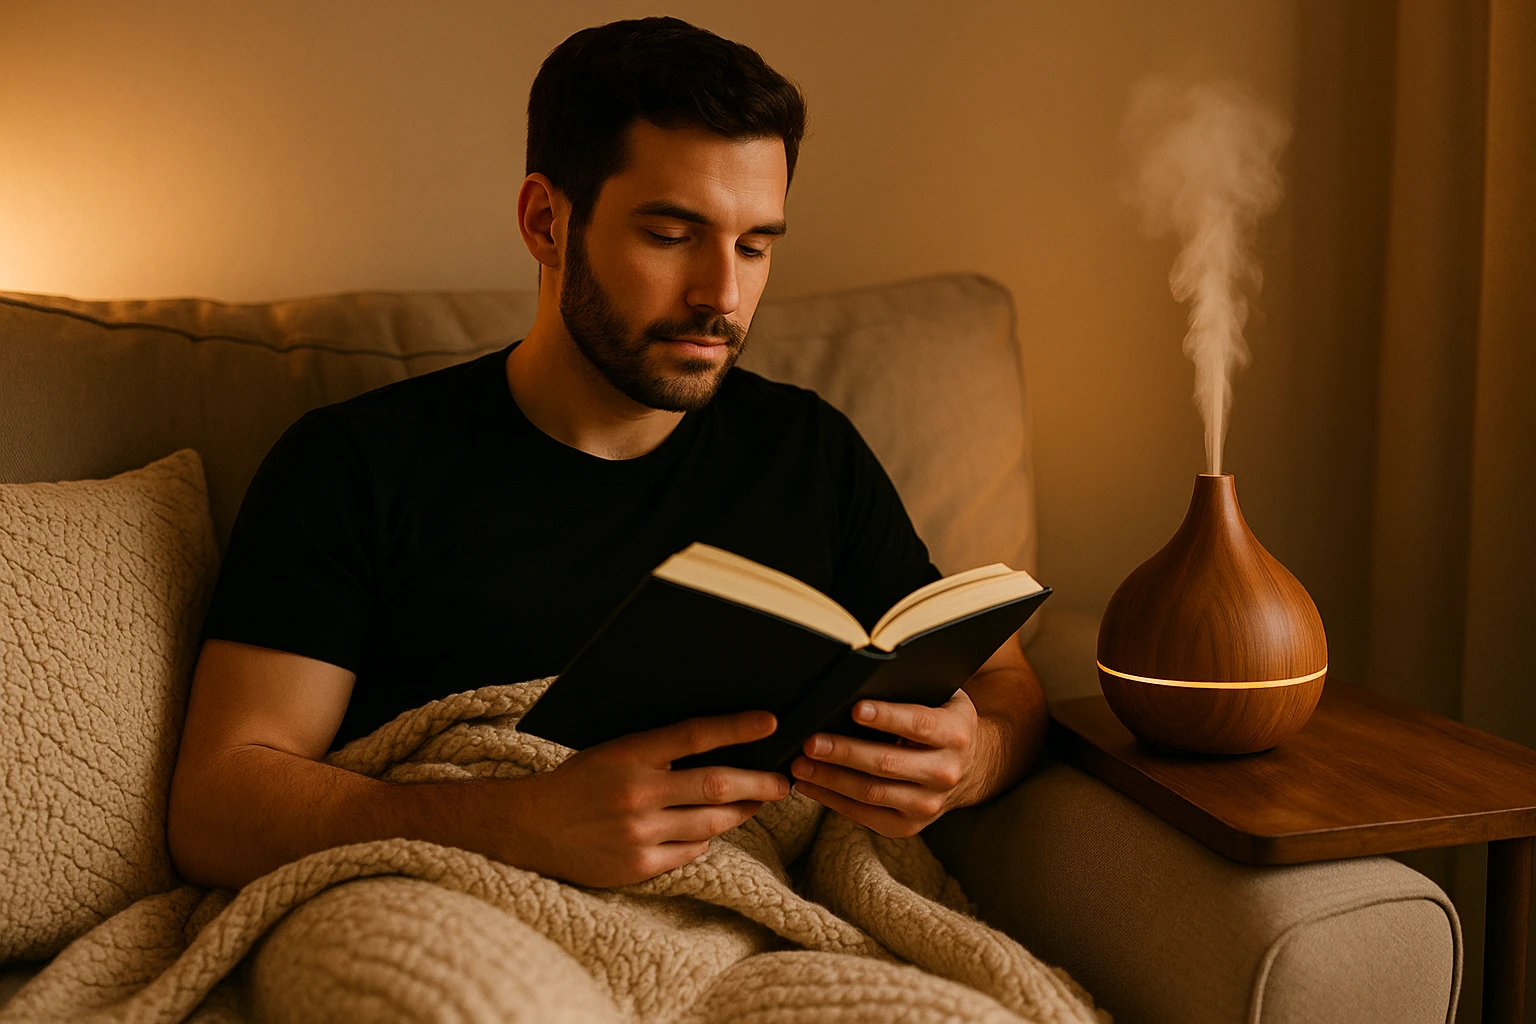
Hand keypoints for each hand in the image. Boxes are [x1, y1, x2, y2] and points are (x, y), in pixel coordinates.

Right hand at [514, 710, 789, 886]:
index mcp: (629, 755)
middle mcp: (637, 793)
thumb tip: (715, 747)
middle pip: (717, 785)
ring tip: (756, 802)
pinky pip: (690, 852)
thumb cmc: (576, 782)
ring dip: (741, 811)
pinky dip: (705, 840)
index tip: (771, 722)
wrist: (528, 828)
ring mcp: (639, 833)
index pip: (694, 735)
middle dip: (759, 783)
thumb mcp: (613, 752)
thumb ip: (658, 751)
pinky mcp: (638, 866)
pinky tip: (709, 831)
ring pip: (712, 823)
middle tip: (783, 780)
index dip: (737, 727)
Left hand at [789, 688, 979, 837]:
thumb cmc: (942, 722)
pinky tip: (809, 783)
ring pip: (871, 793)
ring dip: (830, 779)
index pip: (919, 724)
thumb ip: (911, 691)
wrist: (972, 768)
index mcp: (956, 734)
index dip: (887, 717)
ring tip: (800, 764)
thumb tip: (859, 680)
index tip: (855, 708)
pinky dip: (832, 799)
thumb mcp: (941, 700)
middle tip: (811, 741)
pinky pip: (864, 814)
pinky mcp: (907, 826)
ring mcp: (928, 804)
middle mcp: (946, 772)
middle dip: (845, 752)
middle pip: (888, 763)